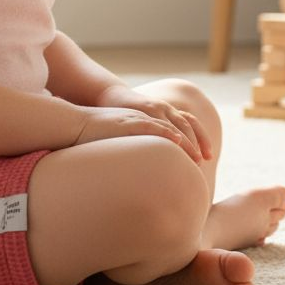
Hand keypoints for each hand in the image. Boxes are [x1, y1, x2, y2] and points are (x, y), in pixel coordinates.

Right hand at [79, 84, 212, 163]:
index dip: (195, 137)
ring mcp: (140, 115)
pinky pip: (152, 124)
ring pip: (171, 124)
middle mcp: (149, 113)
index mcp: (150, 117)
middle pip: (182, 123)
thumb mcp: (126, 140)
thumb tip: (147, 171)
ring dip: (186, 141)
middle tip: (207, 158)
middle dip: (197, 140)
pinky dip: (166, 132)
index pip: (180, 123)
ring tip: (197, 157)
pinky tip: (176, 141)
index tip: (206, 155)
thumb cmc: (99, 135)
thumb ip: (140, 150)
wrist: (77, 121)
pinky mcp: (129, 121)